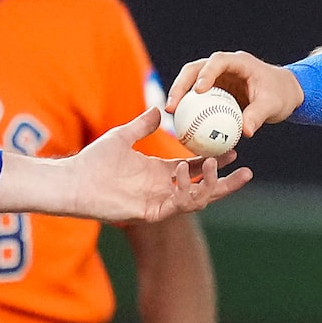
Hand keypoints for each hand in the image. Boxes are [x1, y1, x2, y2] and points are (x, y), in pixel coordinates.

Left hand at [1, 108, 249, 223]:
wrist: (74, 181)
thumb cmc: (93, 160)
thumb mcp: (122, 136)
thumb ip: (142, 125)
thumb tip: (158, 109)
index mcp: (159, 173)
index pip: (196, 169)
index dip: (215, 160)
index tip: (232, 149)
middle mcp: (163, 189)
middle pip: (204, 189)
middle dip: (227, 183)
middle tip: (247, 172)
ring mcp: (158, 202)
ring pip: (196, 200)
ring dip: (210, 184)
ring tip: (215, 164)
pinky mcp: (150, 213)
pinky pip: (176, 204)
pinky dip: (185, 188)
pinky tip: (183, 169)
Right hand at [166, 50, 302, 134]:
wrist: (283, 94)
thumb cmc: (281, 95)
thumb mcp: (273, 105)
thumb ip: (258, 115)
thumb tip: (245, 132)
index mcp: (239, 62)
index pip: (218, 61)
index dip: (206, 73)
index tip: (199, 91)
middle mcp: (224, 66)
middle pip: (195, 69)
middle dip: (181, 85)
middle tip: (173, 107)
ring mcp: (217, 77)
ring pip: (191, 82)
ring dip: (179, 96)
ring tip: (172, 115)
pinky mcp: (214, 90)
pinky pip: (198, 98)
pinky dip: (190, 108)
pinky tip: (182, 125)